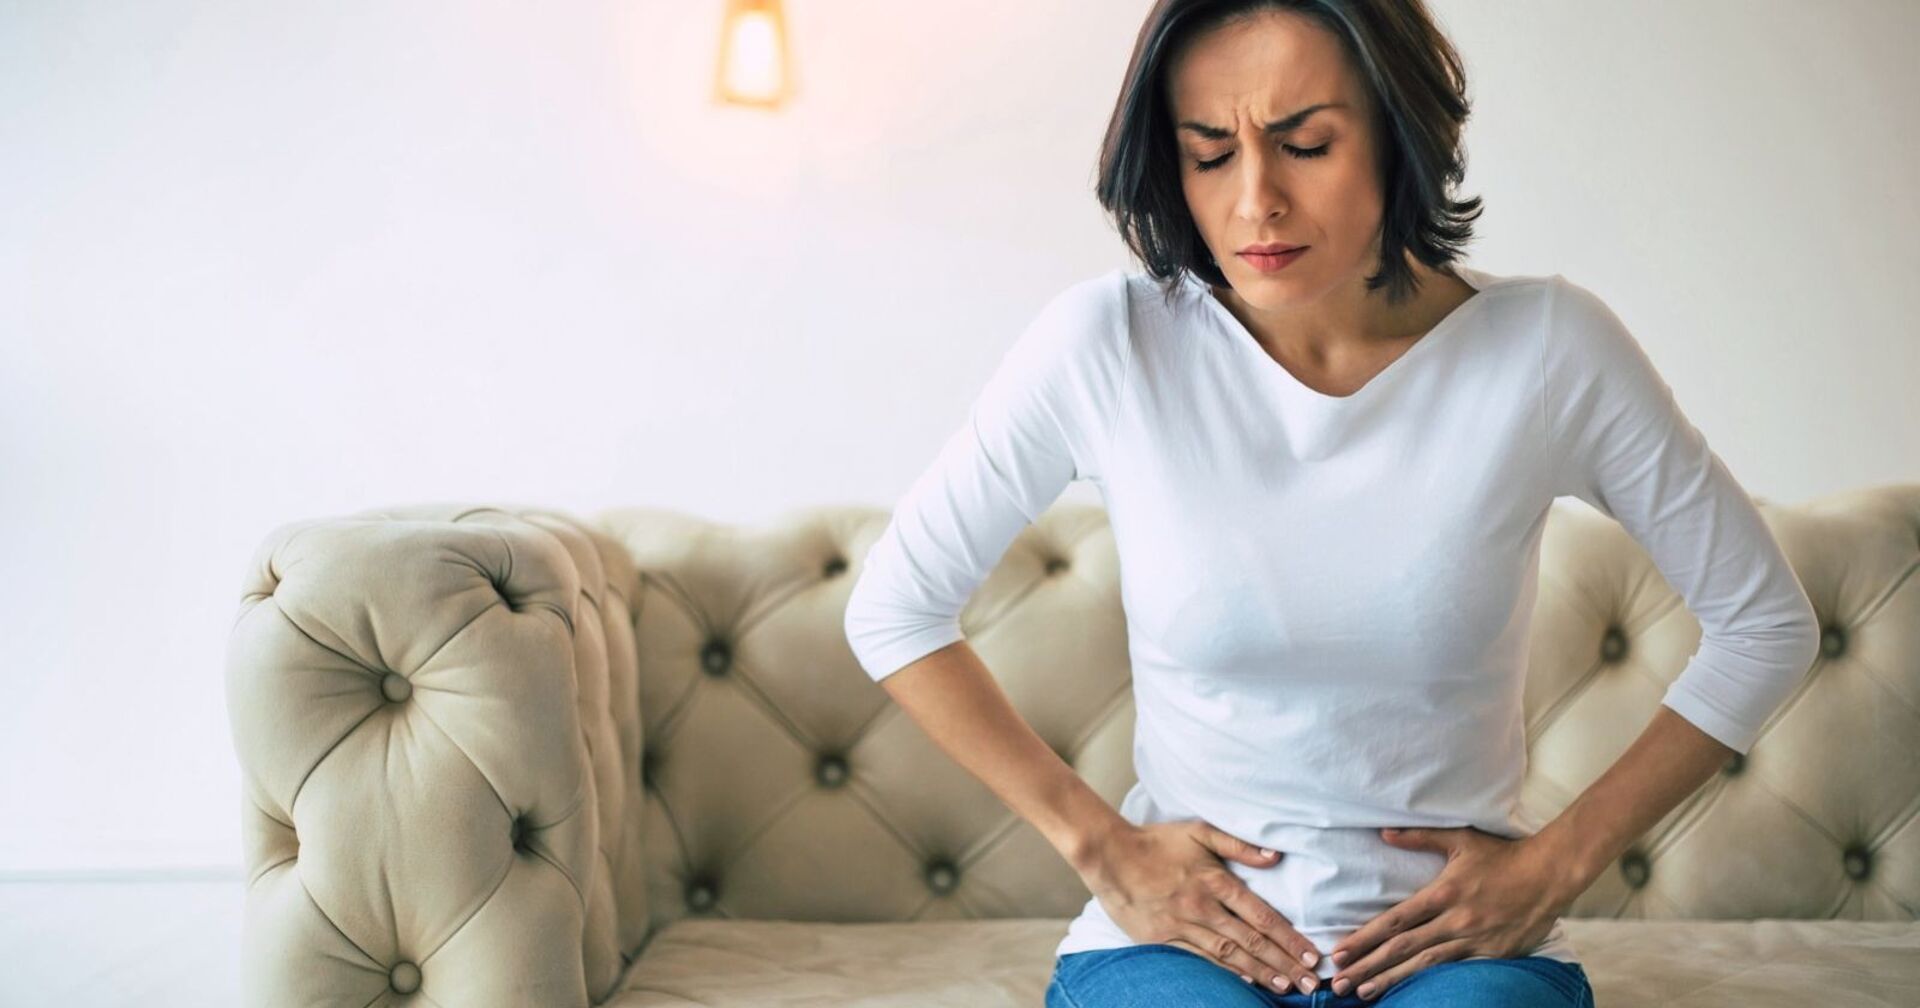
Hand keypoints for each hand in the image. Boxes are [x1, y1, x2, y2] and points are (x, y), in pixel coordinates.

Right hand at [1079, 820, 1325, 995]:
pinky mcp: (1163, 938)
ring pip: (1229, 955)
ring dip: (1260, 972)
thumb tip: (1276, 856)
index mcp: (1215, 881)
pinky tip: (1243, 982)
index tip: (1312, 955)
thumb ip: (1239, 846)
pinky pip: (1200, 958)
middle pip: (1251, 941)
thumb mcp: (1199, 832)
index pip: (1262, 916)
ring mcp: (1182, 925)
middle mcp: (1203, 907)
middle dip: (1285, 963)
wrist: (1109, 855)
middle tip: (1311, 982)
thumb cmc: (1156, 841)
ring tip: (1285, 987)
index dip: (1289, 938)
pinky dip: (1224, 972)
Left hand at [1325, 826, 1576, 1000]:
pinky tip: (1410, 993)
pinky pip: (1455, 971)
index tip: (1339, 951)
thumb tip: (1384, 833)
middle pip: (1402, 948)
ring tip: (1363, 992)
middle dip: (1367, 966)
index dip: (1364, 938)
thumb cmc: (1502, 854)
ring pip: (1424, 966)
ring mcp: (1474, 941)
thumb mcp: (1460, 838)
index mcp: (1443, 893)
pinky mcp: (1492, 955)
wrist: (1550, 874)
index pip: (1394, 921)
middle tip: (1338, 982)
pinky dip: (1430, 983)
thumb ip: (1420, 838)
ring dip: (1391, 980)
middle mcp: (1455, 921)